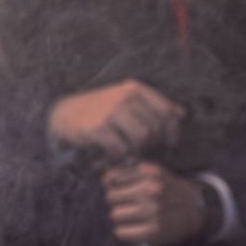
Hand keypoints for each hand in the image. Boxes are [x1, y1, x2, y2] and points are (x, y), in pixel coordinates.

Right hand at [48, 80, 185, 160]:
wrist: (63, 115)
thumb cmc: (98, 110)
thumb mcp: (124, 99)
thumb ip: (152, 105)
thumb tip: (181, 113)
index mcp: (133, 89)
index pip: (166, 111)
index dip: (172, 131)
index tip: (169, 144)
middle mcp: (123, 97)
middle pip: (154, 128)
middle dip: (151, 144)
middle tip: (140, 150)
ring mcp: (110, 112)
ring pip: (141, 139)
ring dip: (136, 151)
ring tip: (126, 152)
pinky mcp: (98, 128)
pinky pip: (121, 149)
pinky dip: (119, 156)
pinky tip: (112, 155)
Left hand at [101, 161, 206, 245]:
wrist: (196, 210)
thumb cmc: (167, 190)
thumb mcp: (154, 173)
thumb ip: (129, 172)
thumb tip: (104, 180)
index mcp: (149, 173)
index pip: (111, 178)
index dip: (111, 185)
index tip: (116, 190)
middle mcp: (152, 190)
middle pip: (110, 197)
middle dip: (115, 202)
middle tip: (125, 205)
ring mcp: (154, 210)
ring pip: (115, 214)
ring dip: (119, 217)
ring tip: (129, 217)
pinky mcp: (154, 231)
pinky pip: (121, 232)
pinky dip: (122, 232)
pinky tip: (130, 229)